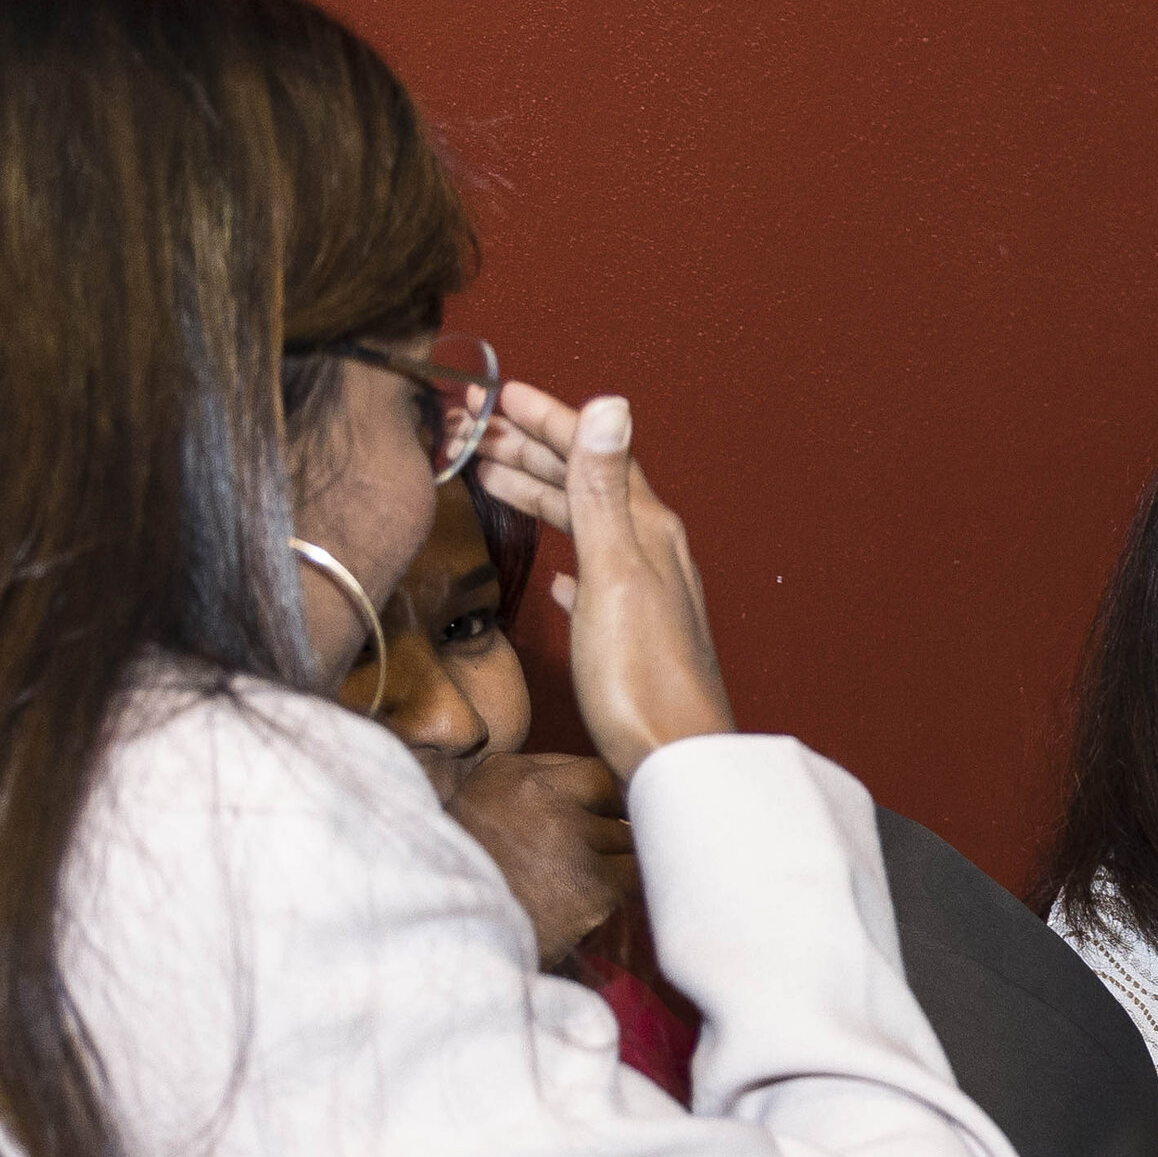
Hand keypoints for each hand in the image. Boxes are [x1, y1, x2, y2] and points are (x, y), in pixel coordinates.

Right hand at [446, 747, 637, 967]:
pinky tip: (608, 901)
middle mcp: (540, 794)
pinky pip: (635, 875)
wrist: (445, 936)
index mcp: (508, 772)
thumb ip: (527, 792)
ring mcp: (569, 835)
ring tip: (597, 883)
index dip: (602, 799)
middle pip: (614, 794)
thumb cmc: (462, 880)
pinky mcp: (591, 881)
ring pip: (628, 836)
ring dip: (622, 859)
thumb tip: (595, 788)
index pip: (586, 770)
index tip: (604, 819)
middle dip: (620, 821)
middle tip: (612, 850)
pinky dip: (630, 888)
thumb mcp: (475, 813)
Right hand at [472, 382, 732, 779]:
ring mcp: (648, 597)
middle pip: (591, 484)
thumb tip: (611, 404)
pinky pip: (598, 582)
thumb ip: (604, 490)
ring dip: (545, 498)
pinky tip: (560, 579)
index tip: (502, 394)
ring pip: (590, 528)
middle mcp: (656, 555)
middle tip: (482, 432)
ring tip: (495, 482)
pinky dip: (571, 563)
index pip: (597, 452)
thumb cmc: (641, 678)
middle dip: (537, 452)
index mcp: (649, 531)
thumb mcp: (614, 571)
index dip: (550, 420)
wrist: (675, 762)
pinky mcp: (636, 638)